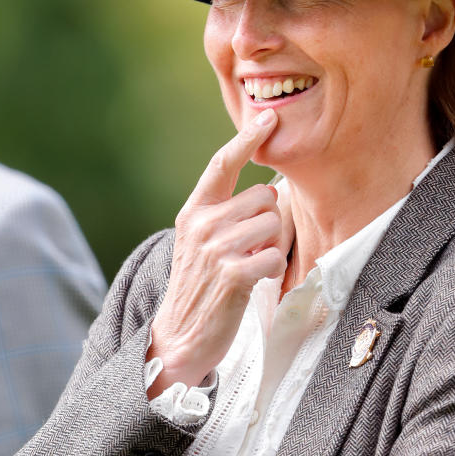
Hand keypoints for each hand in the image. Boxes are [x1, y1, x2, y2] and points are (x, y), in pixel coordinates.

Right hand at [147, 109, 291, 396]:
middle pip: (263, 196)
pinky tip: (254, 281)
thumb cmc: (201, 287)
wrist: (179, 337)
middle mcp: (201, 225)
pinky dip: (272, 269)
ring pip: (273, 225)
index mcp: (193, 212)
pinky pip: (275, 256)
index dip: (247, 139)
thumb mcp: (201, 242)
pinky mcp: (233, 275)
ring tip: (250, 266)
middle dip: (269, 221)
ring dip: (272, 246)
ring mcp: (215, 250)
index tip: (269, 118)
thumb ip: (225, 213)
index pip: (222, 164)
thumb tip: (271, 189)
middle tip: (252, 248)